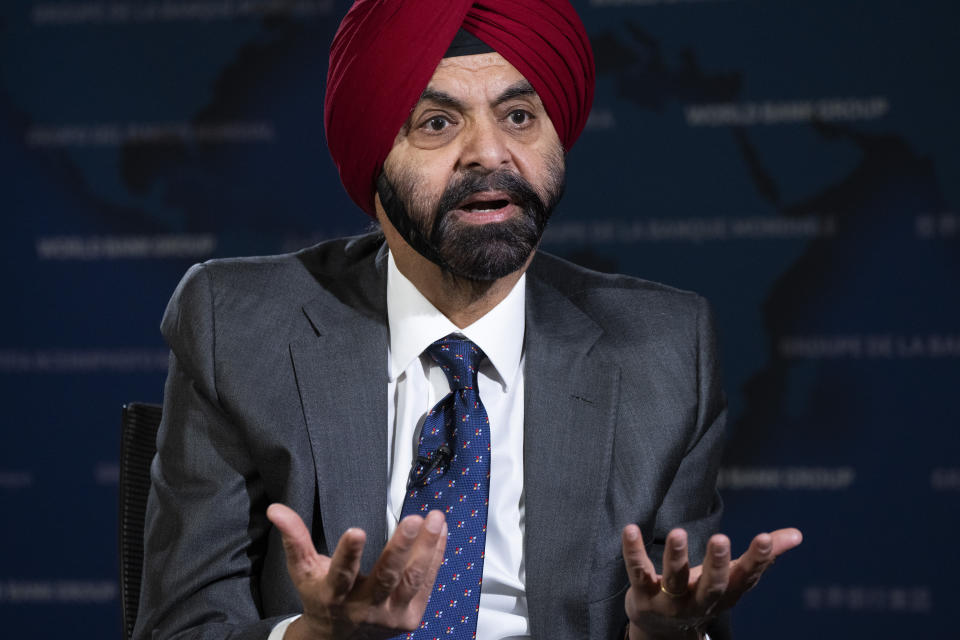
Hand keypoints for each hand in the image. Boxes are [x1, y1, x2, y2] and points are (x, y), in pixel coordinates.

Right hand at [267, 503, 446, 639]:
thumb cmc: (322, 597)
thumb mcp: (303, 570)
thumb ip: (294, 539)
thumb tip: (276, 510)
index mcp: (334, 595)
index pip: (341, 574)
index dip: (348, 554)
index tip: (357, 530)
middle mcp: (363, 607)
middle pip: (385, 577)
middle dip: (399, 548)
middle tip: (412, 519)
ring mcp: (389, 615)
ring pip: (412, 580)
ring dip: (426, 548)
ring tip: (435, 519)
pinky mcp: (410, 617)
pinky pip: (426, 583)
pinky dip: (435, 556)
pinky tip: (441, 533)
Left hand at [621, 525, 801, 639]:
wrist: (663, 631)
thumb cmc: (703, 592)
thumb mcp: (733, 578)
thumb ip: (763, 556)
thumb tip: (797, 534)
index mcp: (726, 594)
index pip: (745, 577)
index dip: (757, 559)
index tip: (765, 537)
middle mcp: (700, 600)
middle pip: (711, 585)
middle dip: (717, 563)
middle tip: (721, 538)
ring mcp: (670, 601)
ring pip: (674, 579)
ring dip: (676, 557)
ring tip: (677, 532)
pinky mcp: (642, 594)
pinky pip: (638, 572)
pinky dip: (633, 552)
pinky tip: (630, 529)